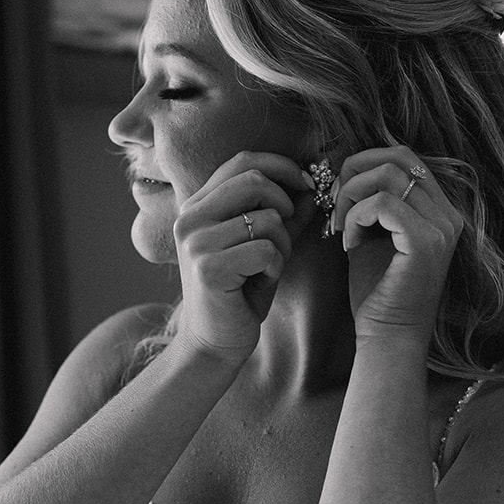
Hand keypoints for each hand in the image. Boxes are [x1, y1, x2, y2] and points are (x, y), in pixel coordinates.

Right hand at [172, 151, 318, 363]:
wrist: (214, 342)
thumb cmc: (239, 292)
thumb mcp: (263, 246)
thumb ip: (284, 216)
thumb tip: (313, 186)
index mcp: (197, 205)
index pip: (242, 161)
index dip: (281, 165)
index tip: (306, 183)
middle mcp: (189, 218)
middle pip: (254, 181)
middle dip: (285, 204)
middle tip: (288, 231)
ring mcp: (195, 242)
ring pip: (265, 219)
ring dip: (282, 243)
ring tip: (269, 265)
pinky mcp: (208, 268)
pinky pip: (265, 250)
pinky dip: (276, 266)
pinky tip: (262, 281)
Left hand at [333, 147, 463, 345]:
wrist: (388, 337)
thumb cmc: (377, 292)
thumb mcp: (373, 235)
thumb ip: (368, 202)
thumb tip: (344, 170)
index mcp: (440, 211)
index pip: (405, 157)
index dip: (365, 163)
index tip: (340, 194)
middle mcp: (449, 215)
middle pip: (398, 156)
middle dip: (355, 170)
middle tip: (335, 203)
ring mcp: (441, 227)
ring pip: (388, 176)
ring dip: (351, 196)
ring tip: (342, 228)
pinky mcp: (426, 242)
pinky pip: (381, 204)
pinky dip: (355, 217)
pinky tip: (350, 244)